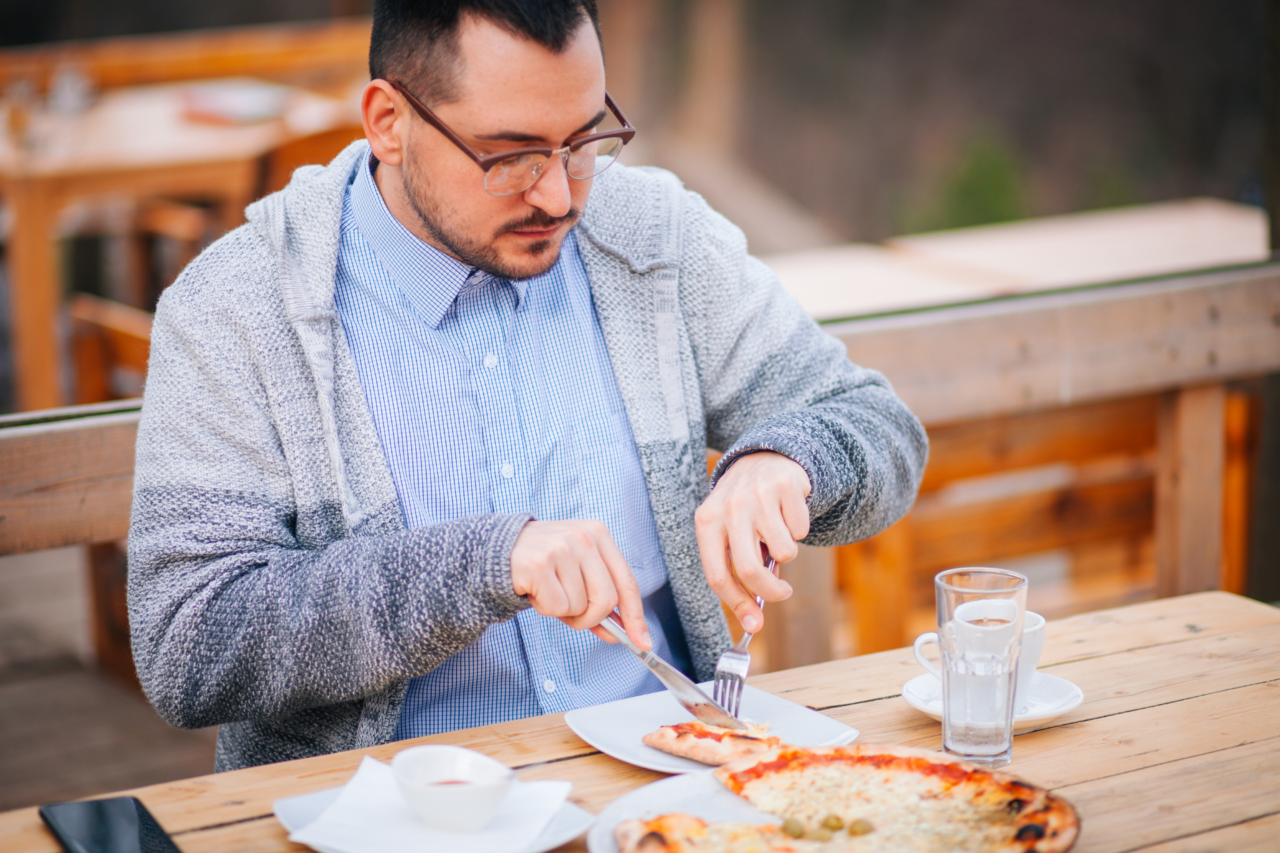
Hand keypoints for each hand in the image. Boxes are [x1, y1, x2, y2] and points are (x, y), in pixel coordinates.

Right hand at [510, 519, 651, 648]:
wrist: (498, 550)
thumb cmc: (544, 564)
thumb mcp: (577, 572)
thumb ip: (600, 599)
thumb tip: (622, 633)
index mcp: (599, 534)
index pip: (626, 582)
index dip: (635, 616)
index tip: (641, 641)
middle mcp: (583, 537)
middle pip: (606, 600)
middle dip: (591, 618)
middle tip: (572, 615)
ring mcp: (561, 549)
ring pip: (579, 606)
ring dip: (563, 611)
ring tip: (548, 591)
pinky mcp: (539, 565)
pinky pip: (557, 607)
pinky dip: (546, 608)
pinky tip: (536, 591)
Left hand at [695, 451, 810, 632]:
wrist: (764, 458)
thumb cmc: (744, 507)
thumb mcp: (729, 530)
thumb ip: (736, 569)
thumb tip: (752, 620)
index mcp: (707, 522)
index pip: (717, 575)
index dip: (737, 604)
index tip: (754, 625)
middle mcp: (729, 508)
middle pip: (750, 570)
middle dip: (771, 591)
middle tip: (782, 592)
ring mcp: (757, 496)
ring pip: (783, 551)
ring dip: (787, 551)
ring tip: (778, 532)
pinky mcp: (785, 486)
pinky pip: (801, 530)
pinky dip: (799, 529)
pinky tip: (788, 511)